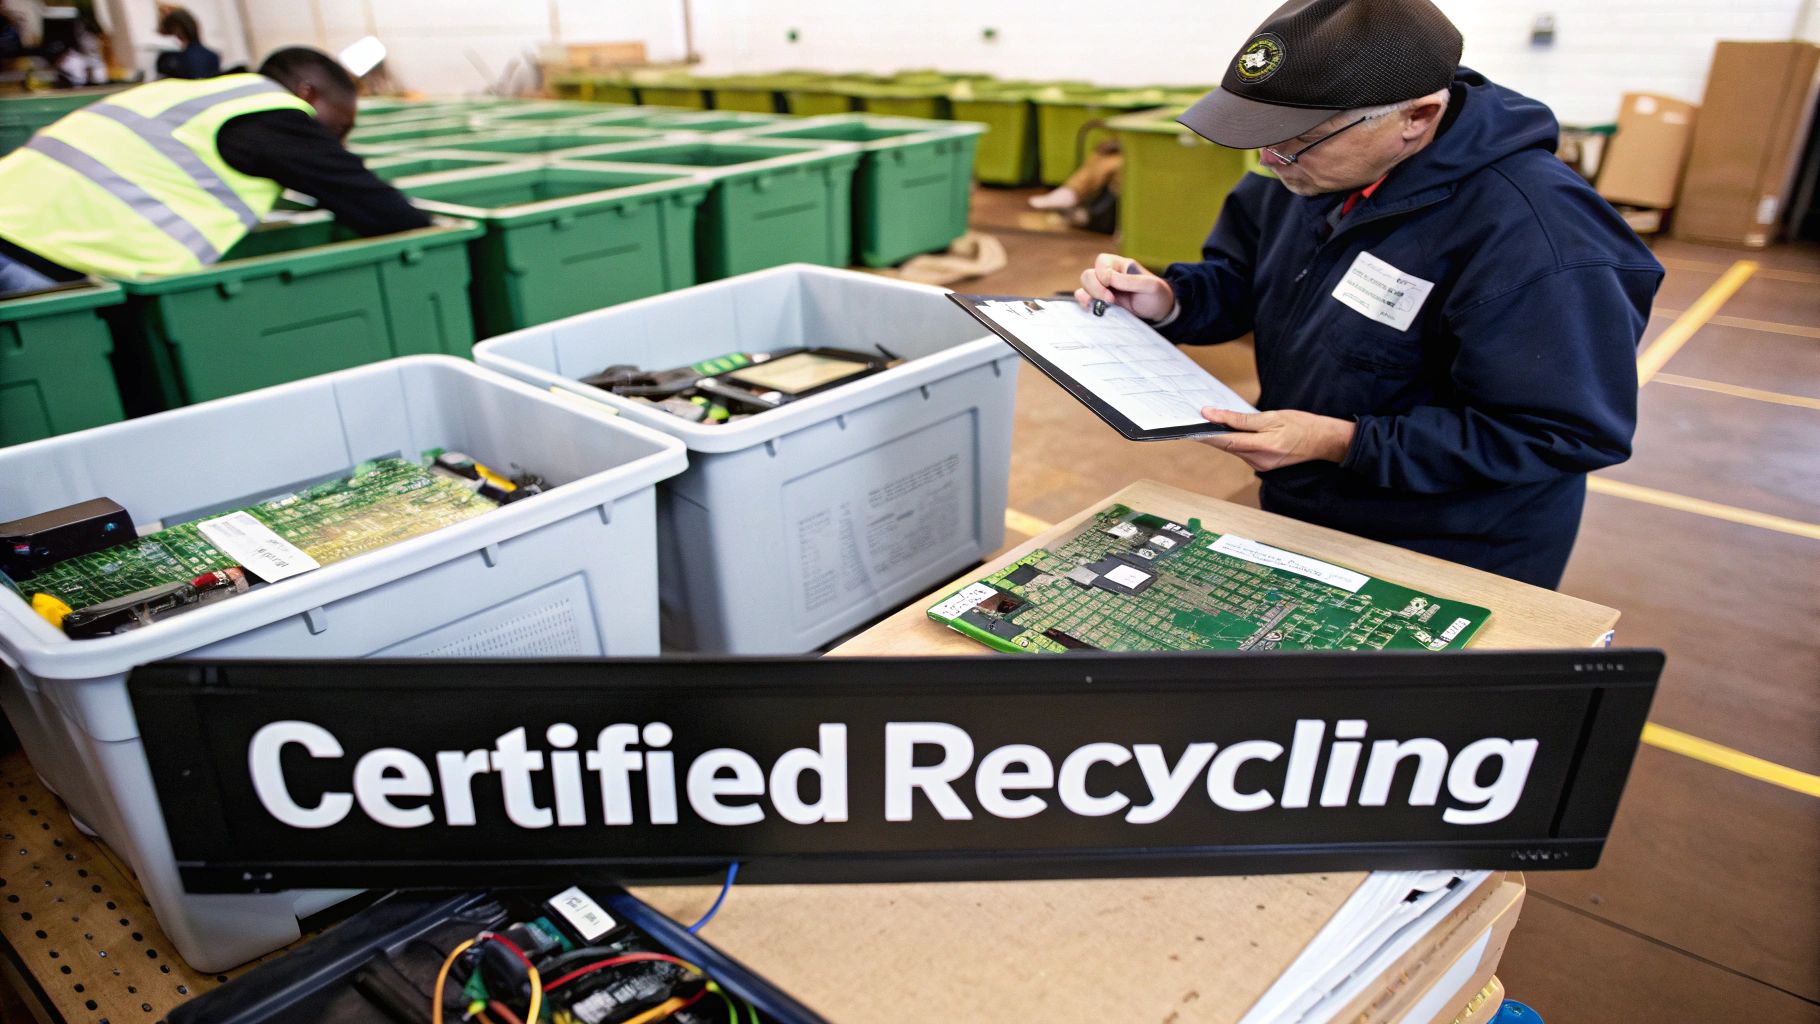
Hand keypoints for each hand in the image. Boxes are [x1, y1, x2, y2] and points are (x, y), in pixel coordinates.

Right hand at [1074, 252, 1175, 322]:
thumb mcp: (1150, 286)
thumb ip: (1130, 281)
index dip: (1103, 275)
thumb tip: (1108, 279)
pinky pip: (1085, 300)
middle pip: (1088, 275)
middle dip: (1095, 288)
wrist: (1159, 313)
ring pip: (1084, 288)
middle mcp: (1109, 276)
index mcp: (1120, 266)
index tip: (1111, 287)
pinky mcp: (1101, 303)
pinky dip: (1084, 304)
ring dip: (1088, 297)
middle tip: (1110, 300)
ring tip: (1102, 306)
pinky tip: (1092, 309)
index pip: (1101, 262)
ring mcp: (1103, 290)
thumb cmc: (1156, 295)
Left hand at [1195, 408, 1356, 470]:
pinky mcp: (1263, 465)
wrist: (1323, 442)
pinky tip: (1234, 431)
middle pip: (1227, 447)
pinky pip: (1243, 452)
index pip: (1225, 441)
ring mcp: (1260, 466)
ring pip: (1234, 450)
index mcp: (1262, 447)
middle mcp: (1258, 461)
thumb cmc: (1302, 426)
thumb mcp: (1273, 417)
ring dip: (1224, 438)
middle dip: (1212, 434)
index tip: (1190, 427)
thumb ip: (1242, 419)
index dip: (1205, 435)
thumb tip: (1215, 415)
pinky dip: (1236, 442)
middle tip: (1198, 420)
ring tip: (1213, 422)